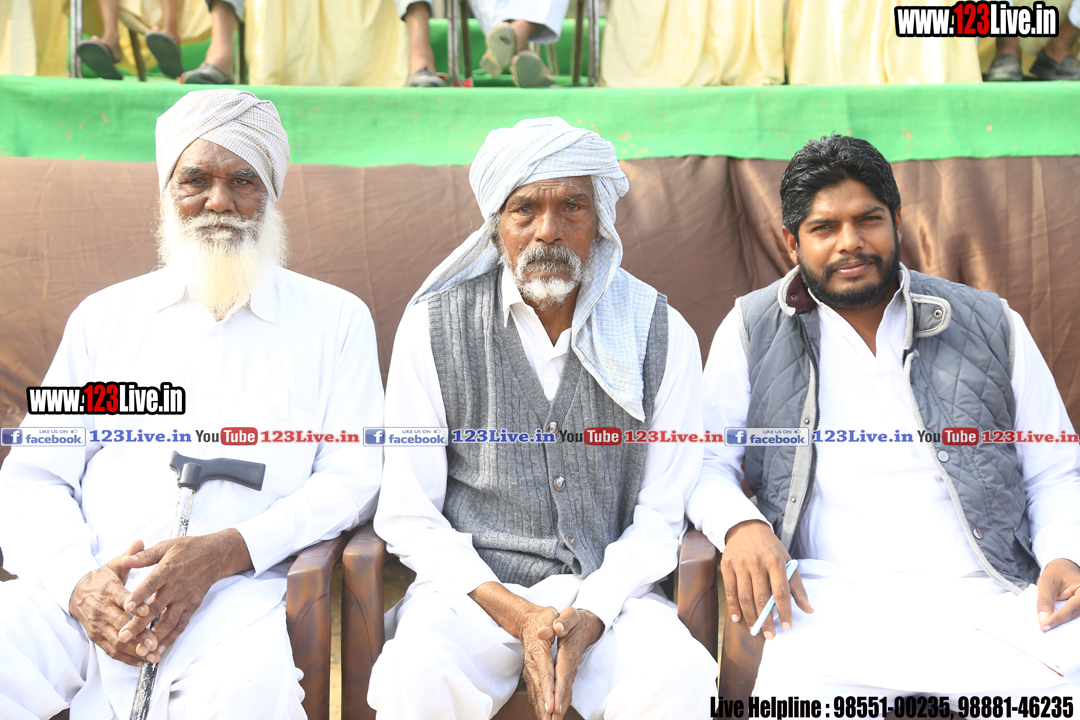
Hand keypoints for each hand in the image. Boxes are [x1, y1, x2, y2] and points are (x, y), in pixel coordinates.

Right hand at [68, 539, 162, 665]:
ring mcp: (98, 626)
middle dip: (138, 634)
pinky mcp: (97, 637)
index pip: (121, 598)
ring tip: (151, 656)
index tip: (148, 609)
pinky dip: (126, 658)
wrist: (76, 593)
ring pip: (116, 640)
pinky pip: (111, 651)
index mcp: (107, 590)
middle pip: (120, 623)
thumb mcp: (114, 565)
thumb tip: (139, 542)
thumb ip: (129, 556)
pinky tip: (141, 662)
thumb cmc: (102, 579)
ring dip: (134, 650)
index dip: (134, 604)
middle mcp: (101, 610)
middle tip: (154, 641)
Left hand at [115, 529, 251, 654]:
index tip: (126, 607)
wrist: (216, 556)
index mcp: (168, 570)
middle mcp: (177, 587)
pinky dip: (170, 638)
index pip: (151, 584)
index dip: (139, 596)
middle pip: (156, 608)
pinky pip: (180, 625)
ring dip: (154, 637)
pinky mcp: (192, 606)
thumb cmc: (189, 549)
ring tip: (141, 651)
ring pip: (168, 621)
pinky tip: (159, 649)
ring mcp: (185, 599)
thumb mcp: (166, 546)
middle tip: (123, 637)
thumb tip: (125, 560)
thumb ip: (144, 556)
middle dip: (139, 624)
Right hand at [467, 582, 560, 719]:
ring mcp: (530, 669)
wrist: (528, 619)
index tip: (552, 706)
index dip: (548, 690)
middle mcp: (533, 662)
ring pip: (536, 693)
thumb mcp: (552, 613)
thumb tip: (552, 631)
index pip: (545, 673)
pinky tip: (543, 716)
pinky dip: (538, 705)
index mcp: (539, 650)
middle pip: (540, 688)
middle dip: (545, 707)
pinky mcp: (531, 673)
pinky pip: (535, 692)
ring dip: (541, 710)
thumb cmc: (544, 617)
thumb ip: (555, 621)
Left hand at [550, 607, 602, 719]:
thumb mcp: (570, 615)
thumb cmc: (576, 620)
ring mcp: (570, 671)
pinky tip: (552, 715)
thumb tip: (555, 629)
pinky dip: (559, 704)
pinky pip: (563, 691)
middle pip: (564, 689)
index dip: (559, 690)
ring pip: (564, 693)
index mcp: (569, 652)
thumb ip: (563, 621)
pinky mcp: (567, 673)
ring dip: (558, 709)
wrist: (586, 624)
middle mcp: (570, 665)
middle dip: (558, 706)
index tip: (553, 706)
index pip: (563, 674)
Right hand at [720, 520, 812, 638]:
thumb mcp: (787, 561)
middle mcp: (757, 563)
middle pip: (761, 597)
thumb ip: (797, 586)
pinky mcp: (727, 566)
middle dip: (766, 619)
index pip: (781, 591)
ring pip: (744, 596)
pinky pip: (730, 591)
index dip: (784, 611)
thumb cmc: (770, 549)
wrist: (746, 529)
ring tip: (755, 630)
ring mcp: (740, 564)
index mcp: (775, 561)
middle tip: (770, 636)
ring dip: (750, 616)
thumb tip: (809, 609)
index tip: (787, 627)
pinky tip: (738, 619)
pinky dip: (733, 607)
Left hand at [1036, 558, 1079, 631]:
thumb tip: (1043, 620)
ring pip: (1073, 619)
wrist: (1063, 568)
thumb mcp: (1047, 583)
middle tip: (1044, 632)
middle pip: (1074, 616)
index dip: (1057, 618)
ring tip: (1046, 632)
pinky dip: (1061, 622)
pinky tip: (1050, 626)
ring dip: (1061, 625)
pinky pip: (1071, 618)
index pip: (1071, 608)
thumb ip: (1045, 600)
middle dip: (1059, 625)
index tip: (1043, 627)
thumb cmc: (1056, 574)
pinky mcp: (1079, 610)